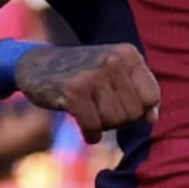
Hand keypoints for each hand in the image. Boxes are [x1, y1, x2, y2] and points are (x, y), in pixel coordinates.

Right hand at [17, 42, 160, 137]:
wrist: (36, 66)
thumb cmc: (82, 75)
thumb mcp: (115, 75)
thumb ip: (139, 94)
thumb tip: (152, 119)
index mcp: (128, 54)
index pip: (151, 98)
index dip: (137, 110)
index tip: (118, 104)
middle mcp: (113, 60)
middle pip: (133, 113)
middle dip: (117, 119)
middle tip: (98, 107)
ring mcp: (94, 74)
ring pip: (115, 121)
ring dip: (102, 124)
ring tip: (89, 110)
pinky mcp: (74, 91)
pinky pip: (94, 127)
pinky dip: (89, 133)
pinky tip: (82, 124)